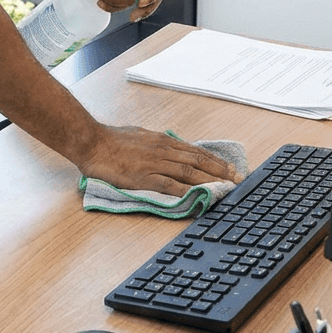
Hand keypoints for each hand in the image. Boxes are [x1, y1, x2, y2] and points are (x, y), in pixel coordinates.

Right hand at [78, 124, 244, 196]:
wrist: (92, 142)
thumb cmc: (112, 139)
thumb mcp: (141, 135)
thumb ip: (157, 144)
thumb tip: (170, 148)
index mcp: (163, 141)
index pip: (196, 151)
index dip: (216, 160)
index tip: (232, 168)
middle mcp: (163, 150)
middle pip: (198, 161)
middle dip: (221, 171)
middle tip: (239, 180)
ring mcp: (155, 163)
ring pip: (189, 172)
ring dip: (210, 180)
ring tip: (227, 189)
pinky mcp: (144, 177)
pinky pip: (170, 185)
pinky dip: (187, 190)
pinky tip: (198, 196)